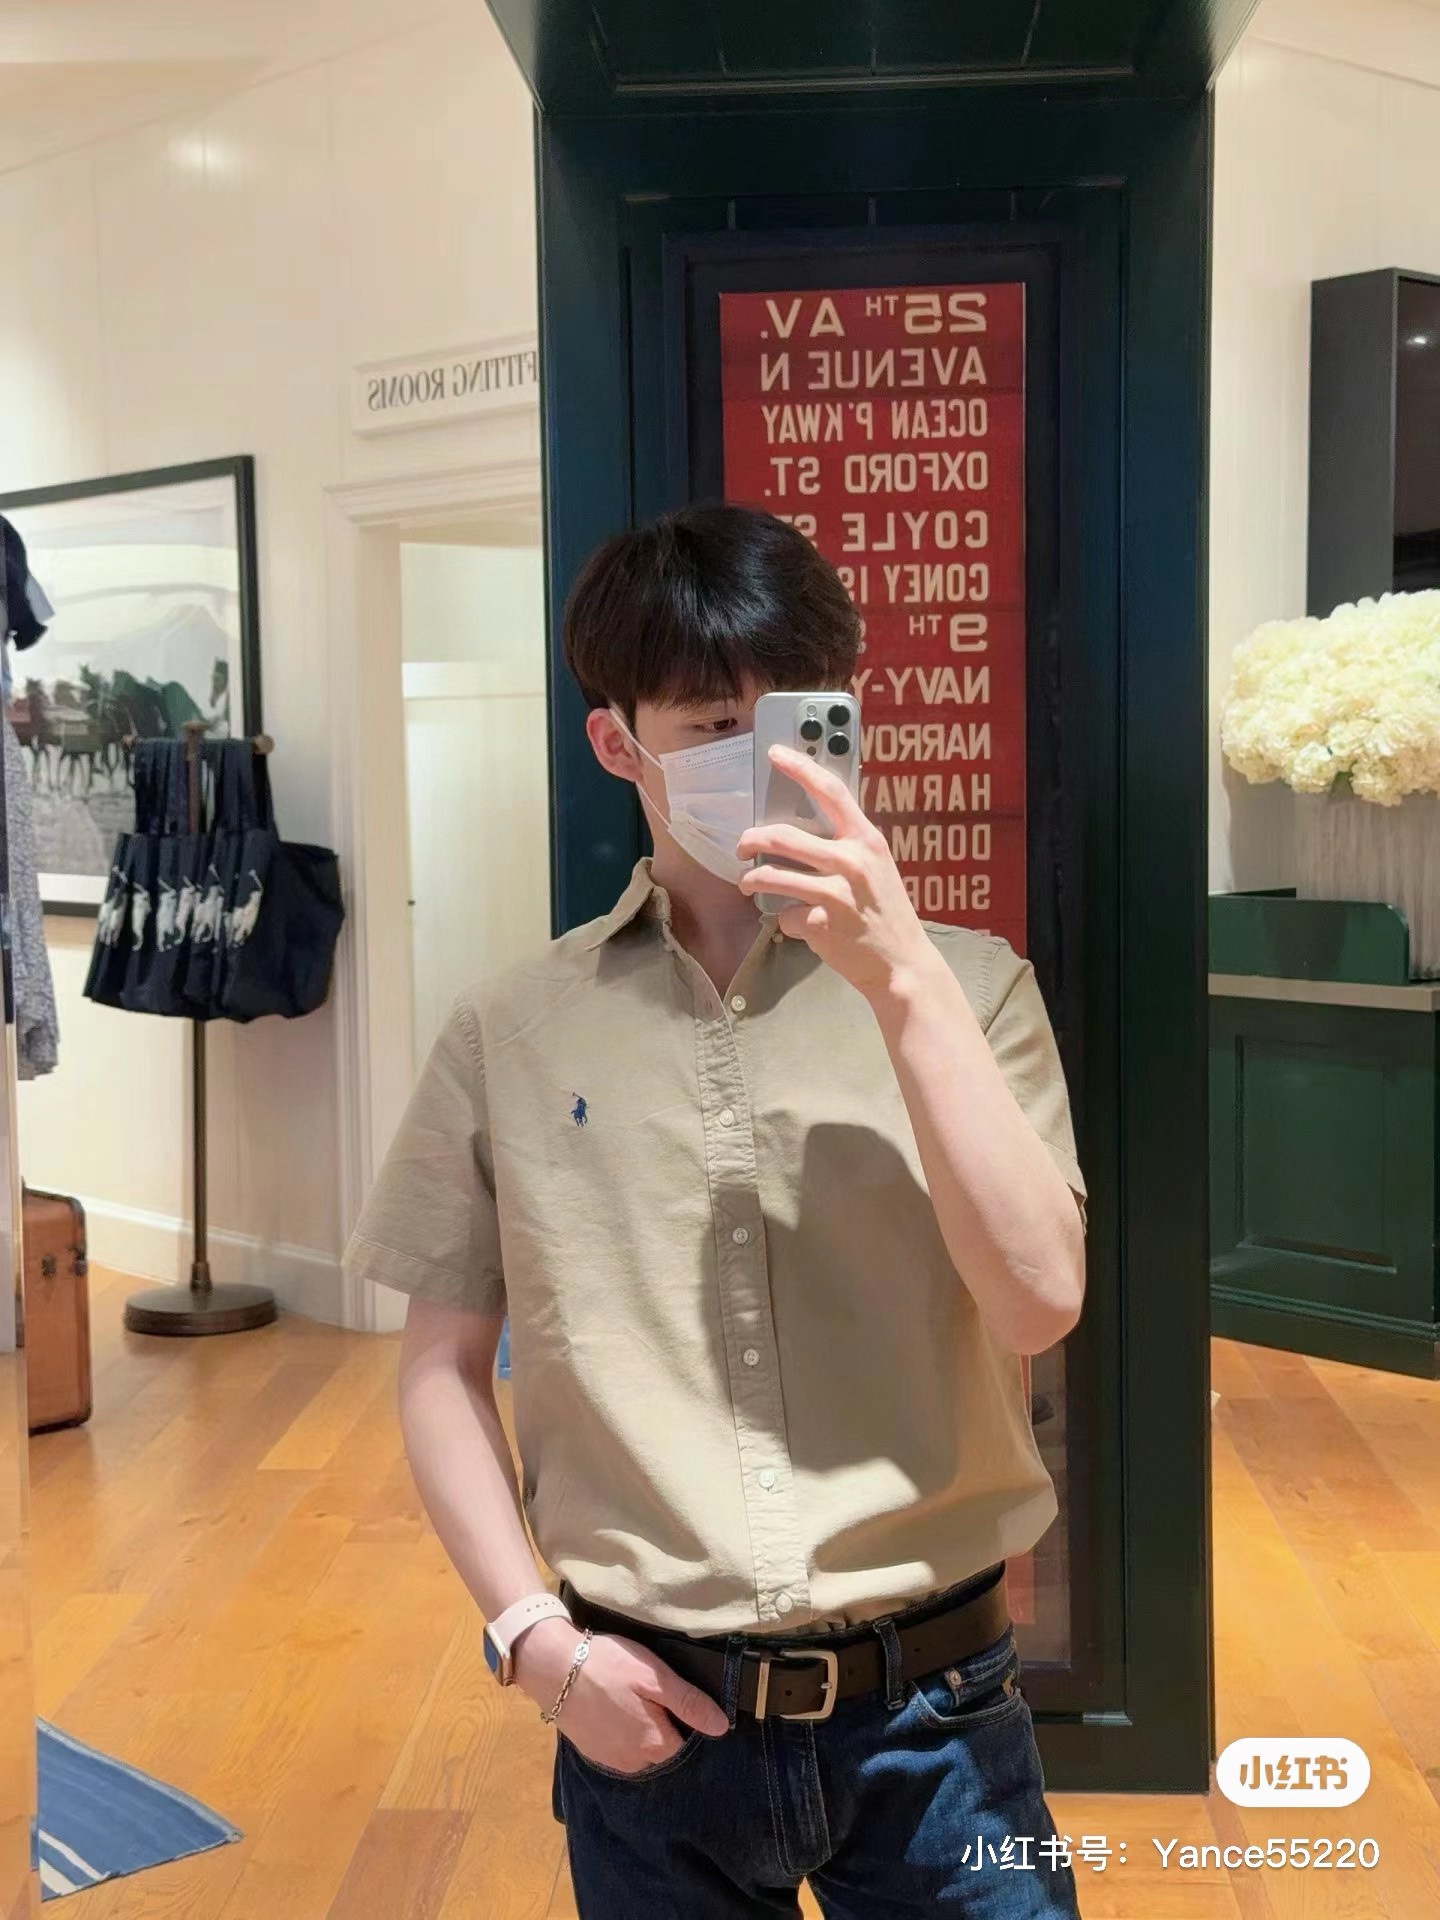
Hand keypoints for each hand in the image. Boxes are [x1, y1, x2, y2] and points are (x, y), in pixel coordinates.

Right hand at [514, 1618, 728, 1773]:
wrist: (552, 1667)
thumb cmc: (608, 1666)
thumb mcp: (653, 1677)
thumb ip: (688, 1703)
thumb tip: (722, 1728)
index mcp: (655, 1745)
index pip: (689, 1745)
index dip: (689, 1722)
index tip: (680, 1700)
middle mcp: (635, 1763)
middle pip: (665, 1750)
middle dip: (666, 1727)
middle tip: (654, 1695)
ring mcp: (611, 1760)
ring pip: (642, 1750)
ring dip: (645, 1731)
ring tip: (634, 1699)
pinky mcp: (593, 1753)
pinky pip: (621, 1748)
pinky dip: (624, 1733)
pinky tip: (617, 1709)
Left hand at [737, 743, 939, 1000]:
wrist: (902, 964)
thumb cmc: (886, 912)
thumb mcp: (878, 867)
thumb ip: (848, 845)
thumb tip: (806, 829)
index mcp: (867, 840)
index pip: (831, 792)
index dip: (800, 768)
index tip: (776, 753)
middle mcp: (851, 861)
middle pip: (783, 837)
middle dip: (752, 839)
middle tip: (742, 845)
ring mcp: (834, 893)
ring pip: (771, 876)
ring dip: (751, 880)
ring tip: (748, 885)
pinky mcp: (819, 923)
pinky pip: (784, 915)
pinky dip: (786, 921)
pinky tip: (800, 926)